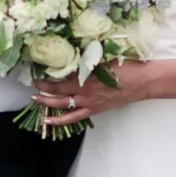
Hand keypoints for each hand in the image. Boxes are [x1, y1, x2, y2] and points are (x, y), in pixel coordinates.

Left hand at [32, 62, 148, 130]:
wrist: (142, 81)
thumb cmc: (126, 66)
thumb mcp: (104, 58)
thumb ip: (86, 59)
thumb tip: (71, 55)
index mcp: (87, 77)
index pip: (60, 77)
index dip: (47, 76)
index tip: (37, 71)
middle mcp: (85, 92)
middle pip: (58, 92)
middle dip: (43, 89)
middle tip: (32, 85)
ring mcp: (89, 103)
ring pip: (63, 106)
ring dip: (47, 104)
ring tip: (35, 100)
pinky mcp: (95, 110)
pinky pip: (74, 118)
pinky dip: (60, 120)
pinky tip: (49, 121)